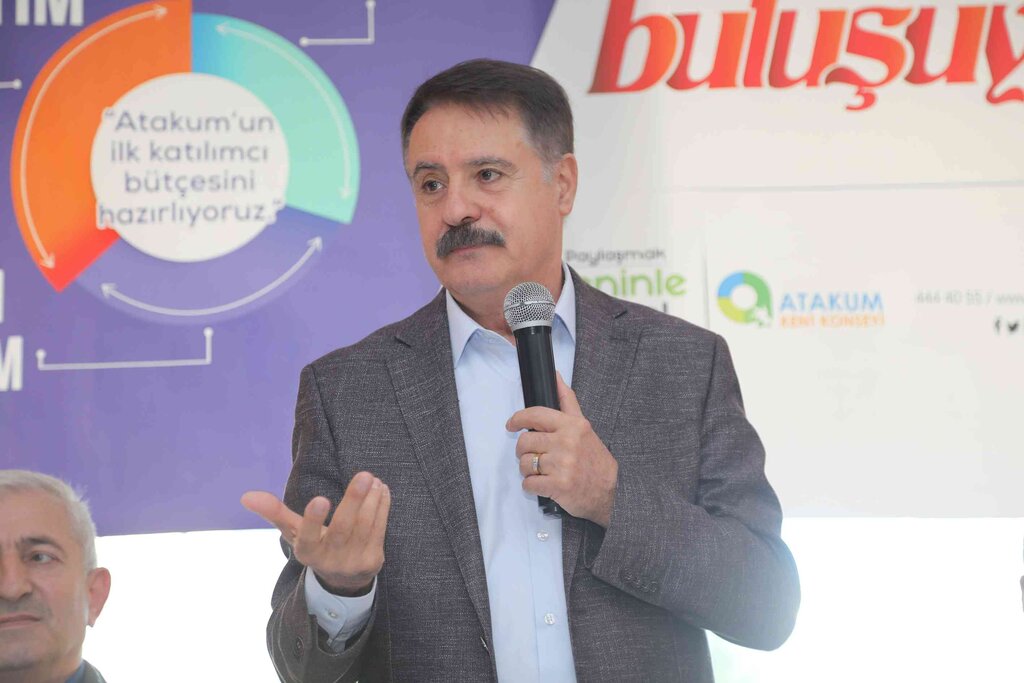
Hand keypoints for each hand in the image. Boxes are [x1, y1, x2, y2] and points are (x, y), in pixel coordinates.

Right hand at [241, 472, 389, 594]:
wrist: (342, 582)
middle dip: (354, 500)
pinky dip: (382, 507)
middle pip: (343, 528)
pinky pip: (380, 530)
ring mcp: (353, 562)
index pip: (308, 537)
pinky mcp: (373, 561)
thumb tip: (246, 495)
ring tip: (372, 478)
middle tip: (364, 474)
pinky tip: (381, 490)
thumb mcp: (294, 533)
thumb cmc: (315, 546)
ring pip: (365, 527)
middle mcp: (329, 560)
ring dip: (371, 500)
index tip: (320, 499)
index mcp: (307, 552)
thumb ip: (275, 512)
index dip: (313, 520)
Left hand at [506, 373, 617, 526]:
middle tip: (534, 455)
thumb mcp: (584, 426)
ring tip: (542, 471)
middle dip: (524, 450)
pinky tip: (544, 484)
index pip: (536, 415)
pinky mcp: (558, 486)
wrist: (609, 491)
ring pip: (525, 463)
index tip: (512, 424)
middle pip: (525, 441)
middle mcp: (567, 443)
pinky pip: (528, 483)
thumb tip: (556, 376)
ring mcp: (563, 465)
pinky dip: (531, 486)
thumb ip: (567, 400)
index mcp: (572, 426)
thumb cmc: (594, 459)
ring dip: (528, 470)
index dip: (518, 419)